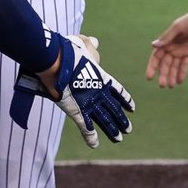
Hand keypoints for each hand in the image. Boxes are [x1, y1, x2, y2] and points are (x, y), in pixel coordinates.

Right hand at [10, 33, 134, 148]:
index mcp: (101, 78)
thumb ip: (89, 45)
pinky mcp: (77, 111)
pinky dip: (90, 137)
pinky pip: (86, 127)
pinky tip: (94, 145)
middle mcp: (99, 93)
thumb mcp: (81, 45)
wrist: (55, 61)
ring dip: (112, 130)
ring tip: (118, 138)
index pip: (118, 91)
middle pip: (114, 109)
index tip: (132, 108)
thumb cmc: (67, 51)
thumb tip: (95, 41)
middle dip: (121, 120)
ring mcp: (89, 103)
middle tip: (128, 129)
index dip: (125, 100)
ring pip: (104, 120)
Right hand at [146, 9, 187, 87]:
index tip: (149, 77)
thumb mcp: (177, 28)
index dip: (152, 67)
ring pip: (174, 66)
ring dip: (171, 75)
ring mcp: (180, 50)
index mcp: (166, 41)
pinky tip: (179, 81)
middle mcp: (171, 47)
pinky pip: (184, 64)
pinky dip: (181, 72)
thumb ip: (166, 37)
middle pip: (165, 64)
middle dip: (163, 74)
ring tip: (171, 86)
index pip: (156, 57)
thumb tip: (153, 45)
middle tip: (162, 85)